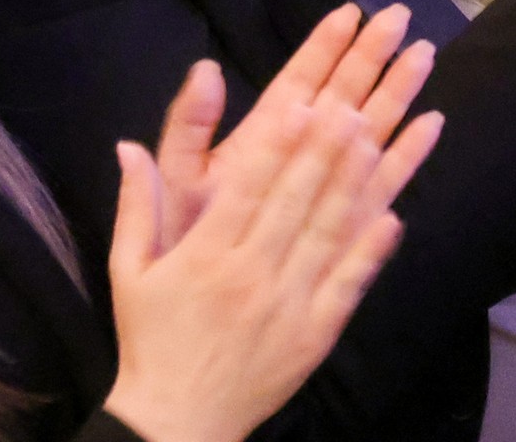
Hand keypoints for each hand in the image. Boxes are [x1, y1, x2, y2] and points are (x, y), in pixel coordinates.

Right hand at [99, 54, 438, 441]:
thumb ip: (135, 204)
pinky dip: (370, 251)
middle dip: (323, 151)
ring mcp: (289, 306)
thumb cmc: (150, 336)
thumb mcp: (127, 268)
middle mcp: (251, 275)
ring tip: (371, 142)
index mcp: (204, 256)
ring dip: (351, 187)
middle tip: (349, 105)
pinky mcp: (315, 334)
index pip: (248, 188)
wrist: (181, 416)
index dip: (277, 144)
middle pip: (293, 203)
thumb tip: (127, 145)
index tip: (300, 104)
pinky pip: (347, 286)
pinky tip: (388, 217)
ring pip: (325, 235)